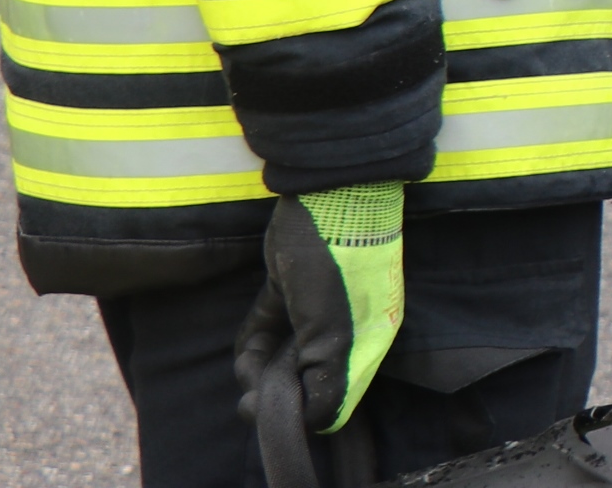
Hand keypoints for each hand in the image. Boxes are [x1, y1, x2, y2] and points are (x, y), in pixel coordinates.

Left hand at [234, 186, 403, 437]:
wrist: (329, 192)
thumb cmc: (338, 261)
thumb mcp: (333, 326)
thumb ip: (326, 377)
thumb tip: (316, 419)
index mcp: (366, 342)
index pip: (337, 398)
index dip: (304, 409)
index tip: (273, 405)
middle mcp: (346, 331)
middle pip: (306, 378)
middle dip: (275, 390)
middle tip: (250, 392)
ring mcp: (317, 310)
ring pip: (283, 355)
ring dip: (259, 368)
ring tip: (245, 367)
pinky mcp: (291, 291)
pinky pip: (270, 328)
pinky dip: (254, 342)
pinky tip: (244, 352)